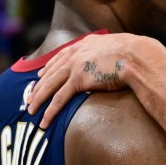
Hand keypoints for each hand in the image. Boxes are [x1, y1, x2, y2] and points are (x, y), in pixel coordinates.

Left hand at [28, 33, 147, 127]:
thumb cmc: (136, 53)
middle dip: (38, 87)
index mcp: (85, 44)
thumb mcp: (119, 45)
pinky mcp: (78, 80)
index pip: (61, 57)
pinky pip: (58, 98)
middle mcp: (76, 53)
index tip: (40, 77)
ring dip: (38, 100)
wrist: (136, 56)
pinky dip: (49, 111)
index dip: (49, 68)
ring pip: (50, 86)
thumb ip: (111, 51)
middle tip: (29, 98)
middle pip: (51, 72)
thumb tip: (117, 58)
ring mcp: (75, 66)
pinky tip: (44, 120)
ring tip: (31, 111)